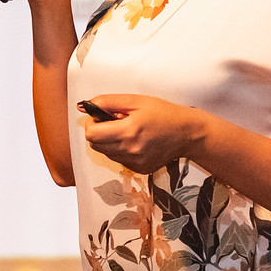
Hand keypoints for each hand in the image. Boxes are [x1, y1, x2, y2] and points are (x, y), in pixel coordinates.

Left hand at [80, 95, 203, 174]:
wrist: (187, 133)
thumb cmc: (164, 113)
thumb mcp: (135, 100)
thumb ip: (107, 102)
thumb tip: (83, 107)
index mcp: (128, 132)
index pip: (91, 135)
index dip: (92, 123)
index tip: (101, 116)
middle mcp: (129, 151)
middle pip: (95, 146)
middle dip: (99, 132)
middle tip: (115, 122)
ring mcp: (135, 163)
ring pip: (106, 153)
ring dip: (110, 141)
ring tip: (128, 130)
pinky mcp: (139, 169)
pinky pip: (119, 160)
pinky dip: (121, 150)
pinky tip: (136, 141)